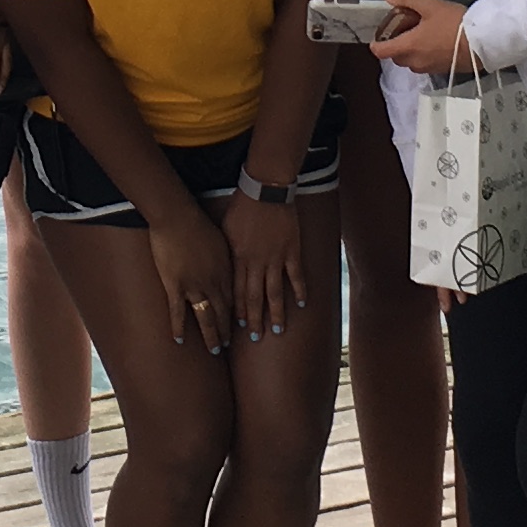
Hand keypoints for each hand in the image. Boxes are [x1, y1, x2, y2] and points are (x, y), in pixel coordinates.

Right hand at [144, 207, 238, 353]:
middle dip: (227, 331)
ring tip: (214, 350)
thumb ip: (225, 256)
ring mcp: (194, 286)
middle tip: (227, 346)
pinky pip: (178, 312)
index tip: (239, 326)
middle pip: (223, 312)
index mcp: (226, 270)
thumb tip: (230, 264)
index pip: (235, 299)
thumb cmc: (199, 223)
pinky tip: (179, 340)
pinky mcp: (175, 285)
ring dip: (211, 335)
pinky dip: (179, 327)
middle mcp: (213, 282)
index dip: (237, 315)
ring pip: (206, 317)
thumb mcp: (221, 239)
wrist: (178, 216)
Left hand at [222, 185, 308, 335]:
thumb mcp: (226, 230)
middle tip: (256, 337)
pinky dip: (300, 290)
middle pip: (255, 297)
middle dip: (254, 319)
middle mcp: (257, 262)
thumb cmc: (242, 206)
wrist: (265, 189)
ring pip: (275, 292)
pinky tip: (302, 304)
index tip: (236, 326)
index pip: (237, 291)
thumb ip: (228, 253)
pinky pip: (296, 275)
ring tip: (278, 330)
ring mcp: (276, 258)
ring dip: (276, 312)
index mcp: (239, 258)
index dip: (237, 310)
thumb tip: (224, 271)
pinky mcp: (292, 250)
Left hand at [367, 0, 470, 80]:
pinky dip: (424, 55)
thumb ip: (406, 0)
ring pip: (411, 62)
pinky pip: (425, 64)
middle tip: (405, 28)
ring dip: (411, 51)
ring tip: (422, 33)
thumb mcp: (429, 6)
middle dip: (396, 44)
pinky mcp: (441, 71)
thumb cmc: (454, 23)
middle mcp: (415, 62)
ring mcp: (428, 68)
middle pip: (396, 57)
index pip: (380, 52)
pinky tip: (436, 41)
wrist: (483, 41)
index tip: (381, 33)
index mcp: (408, 46)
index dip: (376, 43)